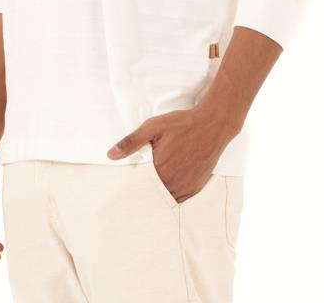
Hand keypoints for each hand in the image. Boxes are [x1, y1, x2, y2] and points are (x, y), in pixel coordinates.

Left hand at [106, 107, 231, 202]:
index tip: (125, 188)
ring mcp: (186, 187)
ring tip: (150, 190)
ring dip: (158, 195)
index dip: (132, 187)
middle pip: (152, 195)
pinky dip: (172, 196)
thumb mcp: (153, 127)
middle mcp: (173, 183)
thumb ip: (132, 142)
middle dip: (144, 193)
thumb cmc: (182, 124)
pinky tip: (167, 189)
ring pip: (166, 199)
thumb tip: (110, 155)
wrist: (212, 125)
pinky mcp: (196, 186)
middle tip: (135, 193)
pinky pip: (180, 199)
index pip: (139, 187)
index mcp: (159, 170)